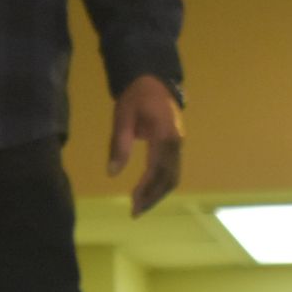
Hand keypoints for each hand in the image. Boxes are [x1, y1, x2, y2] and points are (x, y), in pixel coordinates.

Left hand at [107, 75, 183, 216]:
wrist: (153, 79)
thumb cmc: (135, 97)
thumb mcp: (122, 118)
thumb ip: (119, 145)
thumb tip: (112, 173)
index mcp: (164, 136)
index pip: (156, 170)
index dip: (145, 190)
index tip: (132, 204)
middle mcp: (176, 143)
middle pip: (169, 179)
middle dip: (152, 197)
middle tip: (135, 212)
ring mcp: (179, 144)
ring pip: (173, 176)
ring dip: (158, 194)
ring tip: (141, 206)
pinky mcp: (177, 145)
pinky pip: (173, 170)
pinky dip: (162, 184)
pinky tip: (149, 192)